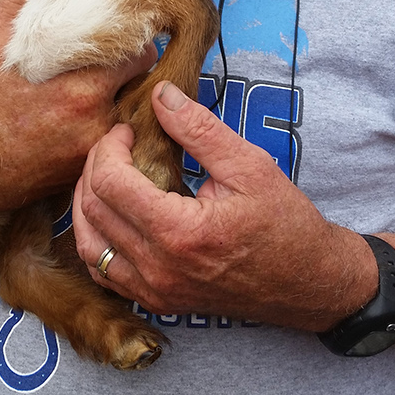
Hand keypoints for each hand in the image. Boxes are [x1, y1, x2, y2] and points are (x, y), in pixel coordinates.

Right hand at [0, 0, 157, 220]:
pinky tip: (77, 129)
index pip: (142, 58)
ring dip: (119, 111)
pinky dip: (103, 140)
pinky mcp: (80, 180)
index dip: (135, 47)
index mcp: (83, 89)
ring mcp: (90, 158)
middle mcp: (95, 126)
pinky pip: (110, 153)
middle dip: (129, 80)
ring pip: (129, 125)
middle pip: (141, 93)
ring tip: (94, 100)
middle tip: (109, 70)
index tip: (121, 42)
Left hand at [72, 81, 376, 329]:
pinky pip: (103, 271)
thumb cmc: (285, 223)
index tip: (128, 131)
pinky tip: (113, 214)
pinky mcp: (156, 300)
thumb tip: (160, 94)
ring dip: (87, 203)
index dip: (108, 147)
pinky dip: (97, 239)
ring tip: (108, 175)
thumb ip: (199, 129)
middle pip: (91, 208)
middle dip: (95, 167)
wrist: (307, 283)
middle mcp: (158, 267)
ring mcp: (153, 290)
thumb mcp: (249, 165)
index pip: (109, 182)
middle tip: (117, 146)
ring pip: (88, 243)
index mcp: (179, 232)